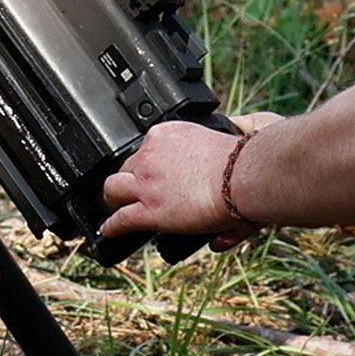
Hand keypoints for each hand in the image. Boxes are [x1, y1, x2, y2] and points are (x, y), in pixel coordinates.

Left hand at [100, 121, 249, 245]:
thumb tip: (239, 125)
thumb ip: (236, 126)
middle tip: (136, 189)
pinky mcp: (149, 210)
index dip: (149, 162)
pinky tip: (108, 231)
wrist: (244, 177)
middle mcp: (151, 154)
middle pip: (127, 166)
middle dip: (131, 178)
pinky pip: (121, 219)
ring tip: (115, 206)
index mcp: (167, 133)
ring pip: (113, 189)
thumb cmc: (246, 158)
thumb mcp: (233, 130)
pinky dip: (112, 227)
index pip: (147, 147)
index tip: (155, 169)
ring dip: (114, 199)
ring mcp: (147, 182)